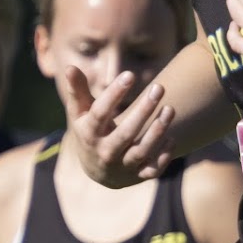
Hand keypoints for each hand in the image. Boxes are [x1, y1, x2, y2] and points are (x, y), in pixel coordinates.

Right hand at [65, 68, 174, 186]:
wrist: (97, 170)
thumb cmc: (89, 130)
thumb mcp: (79, 112)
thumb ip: (77, 90)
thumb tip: (70, 67)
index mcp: (89, 133)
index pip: (100, 113)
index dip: (115, 94)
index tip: (130, 75)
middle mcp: (105, 152)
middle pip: (126, 133)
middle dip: (144, 110)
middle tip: (159, 87)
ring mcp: (122, 166)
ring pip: (142, 151)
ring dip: (158, 130)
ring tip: (170, 108)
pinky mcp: (138, 176)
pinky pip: (153, 169)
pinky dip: (164, 155)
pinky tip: (172, 137)